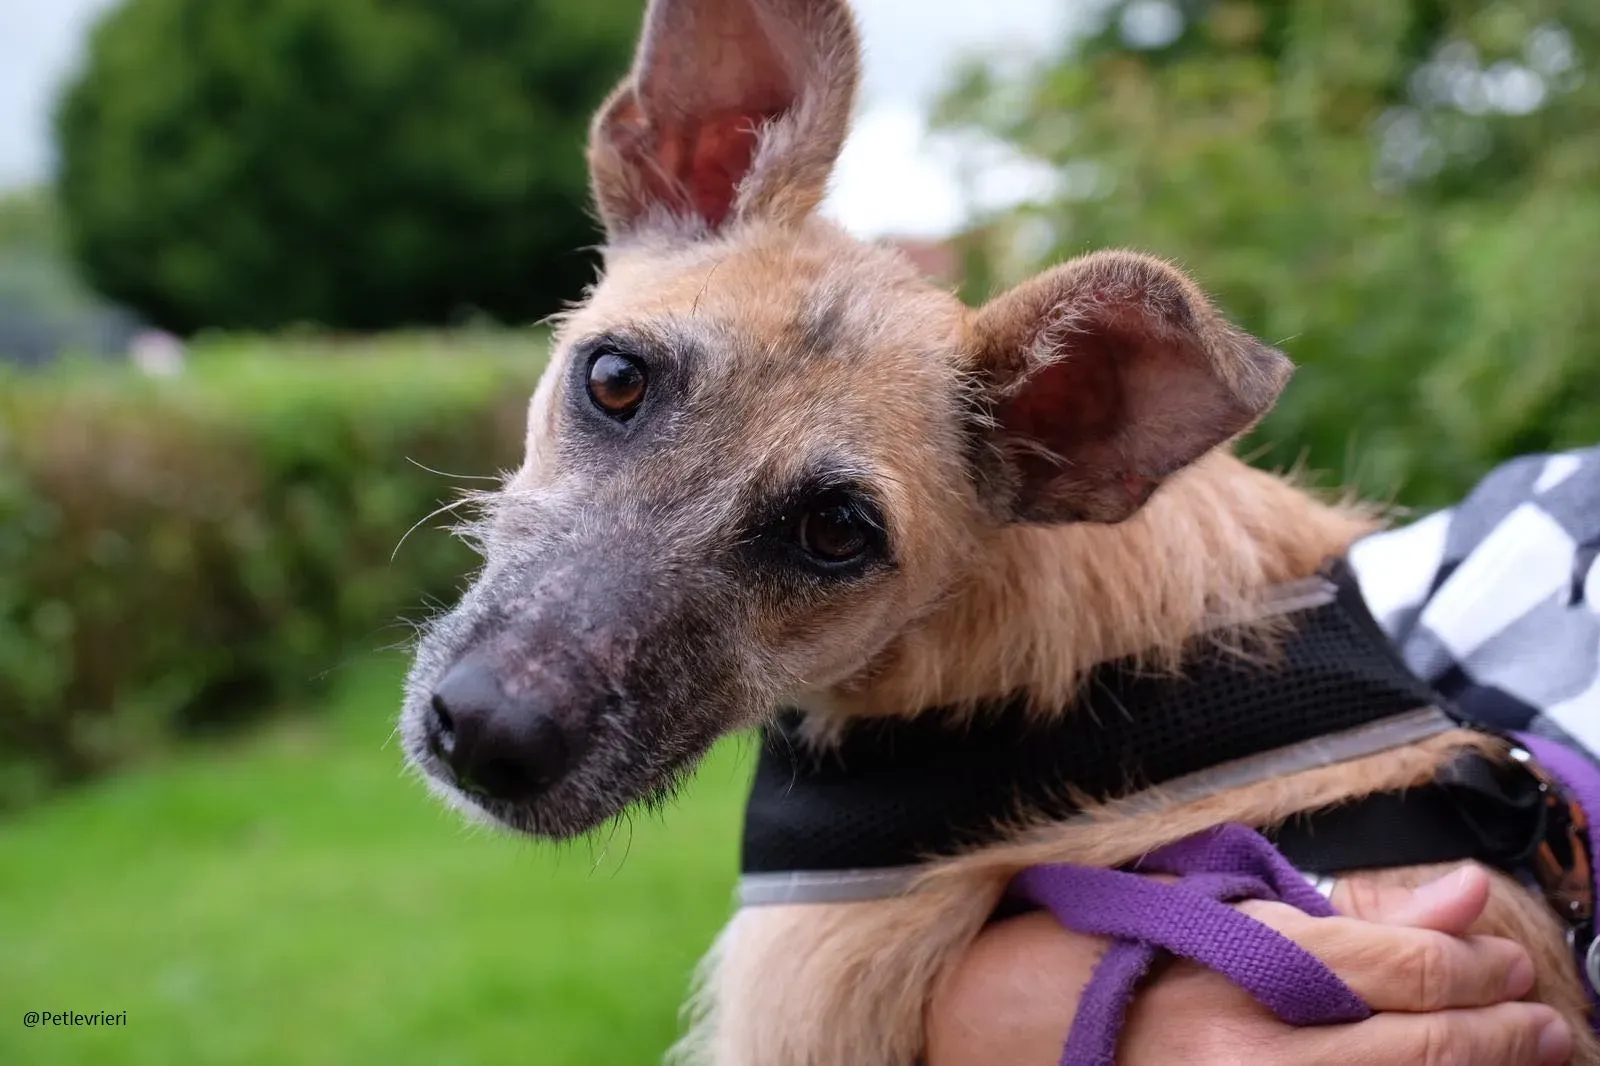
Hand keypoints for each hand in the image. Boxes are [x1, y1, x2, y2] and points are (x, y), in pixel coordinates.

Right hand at [926, 865, 1571, 1065]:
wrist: (986, 1029)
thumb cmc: (1088, 951)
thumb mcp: (1203, 904)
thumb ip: (1331, 911)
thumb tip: (1461, 894)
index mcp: (1229, 968)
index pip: (1396, 970)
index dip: (1473, 967)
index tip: (1506, 960)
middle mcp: (1243, 1051)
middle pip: (1416, 1048)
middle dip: (1498, 1033)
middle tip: (1542, 1020)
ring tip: (1519, 1056)